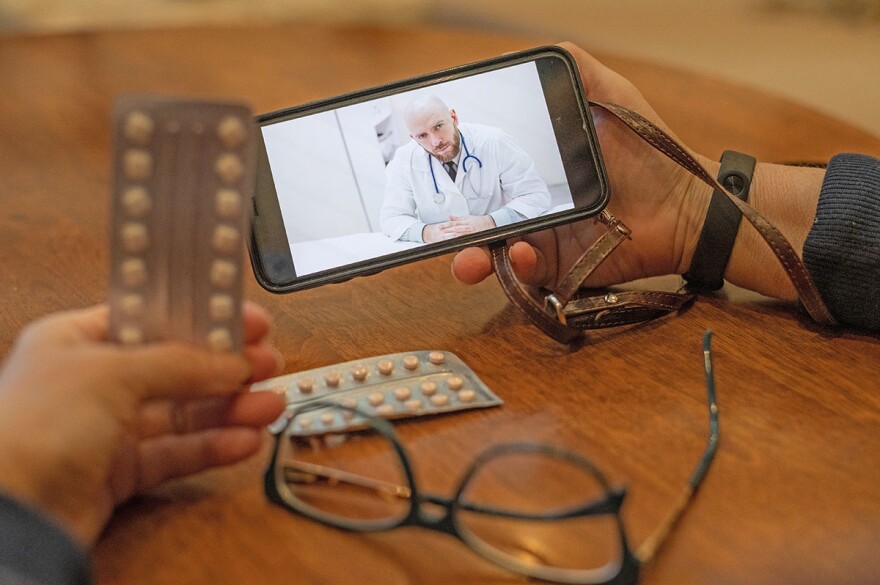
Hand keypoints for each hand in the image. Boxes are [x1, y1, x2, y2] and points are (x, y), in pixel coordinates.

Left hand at [0, 302, 284, 545]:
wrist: (8, 515)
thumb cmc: (28, 430)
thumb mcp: (111, 372)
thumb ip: (179, 363)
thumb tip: (230, 361)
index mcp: (77, 340)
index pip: (154, 318)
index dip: (201, 318)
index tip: (245, 319)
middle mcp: (92, 382)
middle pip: (176, 367)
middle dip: (225, 366)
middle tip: (267, 362)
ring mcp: (106, 429)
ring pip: (183, 414)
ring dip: (229, 408)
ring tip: (269, 404)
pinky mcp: (119, 473)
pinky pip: (177, 453)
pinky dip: (213, 447)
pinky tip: (244, 440)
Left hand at [423, 214, 496, 242]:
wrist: (490, 224)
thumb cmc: (479, 221)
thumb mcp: (468, 217)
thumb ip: (458, 218)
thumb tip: (449, 216)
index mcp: (465, 221)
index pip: (453, 223)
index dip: (445, 225)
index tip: (438, 227)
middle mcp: (467, 227)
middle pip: (454, 230)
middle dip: (446, 232)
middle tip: (438, 234)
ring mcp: (470, 234)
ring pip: (459, 236)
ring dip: (451, 238)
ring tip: (443, 240)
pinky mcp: (474, 239)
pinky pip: (465, 242)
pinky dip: (459, 243)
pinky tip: (454, 245)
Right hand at [452, 42, 713, 288]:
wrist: (688, 203)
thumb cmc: (650, 148)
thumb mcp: (610, 96)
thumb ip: (574, 71)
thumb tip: (523, 55)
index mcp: (532, 170)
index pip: (483, 176)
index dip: (457, 178)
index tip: (436, 170)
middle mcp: (531, 206)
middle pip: (477, 219)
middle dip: (451, 228)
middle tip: (438, 228)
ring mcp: (543, 240)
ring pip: (494, 254)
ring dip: (473, 258)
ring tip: (467, 258)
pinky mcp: (561, 270)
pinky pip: (529, 275)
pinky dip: (520, 267)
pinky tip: (523, 252)